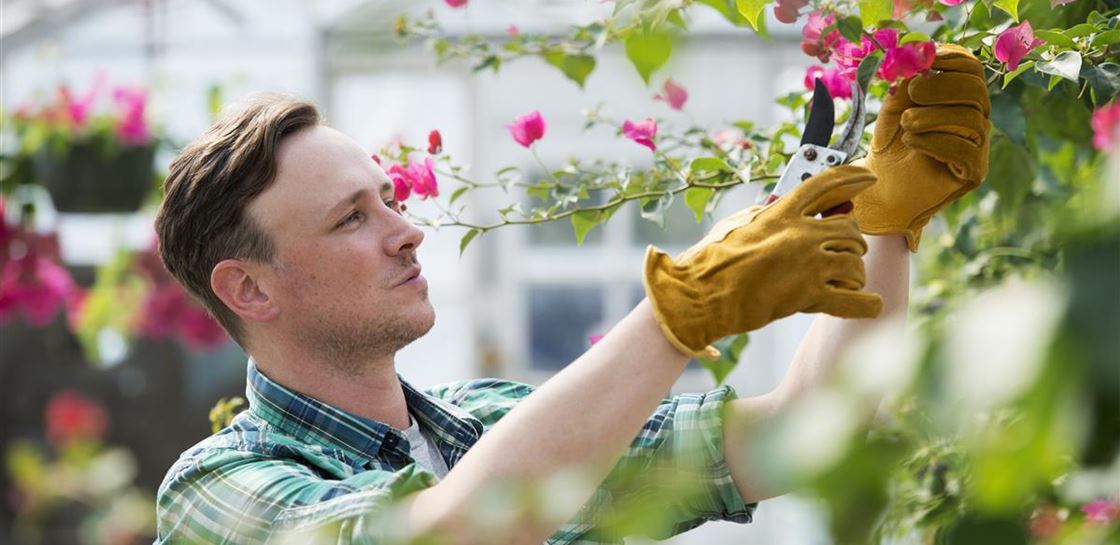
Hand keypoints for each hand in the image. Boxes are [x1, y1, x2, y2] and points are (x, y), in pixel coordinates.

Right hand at [643, 165, 883, 359]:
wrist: (698, 297)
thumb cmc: (710, 262)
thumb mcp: (737, 225)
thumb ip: (767, 214)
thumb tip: (787, 210)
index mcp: (781, 213)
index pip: (827, 184)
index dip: (853, 177)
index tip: (867, 178)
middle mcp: (800, 234)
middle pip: (849, 227)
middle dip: (851, 240)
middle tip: (844, 251)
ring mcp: (808, 265)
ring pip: (855, 262)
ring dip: (853, 272)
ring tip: (842, 281)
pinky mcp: (809, 297)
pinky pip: (853, 299)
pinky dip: (865, 303)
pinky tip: (870, 305)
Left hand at [853, 44, 991, 250]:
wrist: (881, 186)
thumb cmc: (891, 143)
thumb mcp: (895, 105)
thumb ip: (909, 81)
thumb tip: (920, 55)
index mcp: (960, 98)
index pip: (972, 70)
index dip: (954, 58)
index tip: (929, 55)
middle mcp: (976, 119)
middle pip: (976, 91)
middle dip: (943, 86)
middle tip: (914, 91)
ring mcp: (978, 146)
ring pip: (970, 119)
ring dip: (933, 116)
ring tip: (906, 122)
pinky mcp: (974, 172)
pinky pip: (964, 149)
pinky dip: (933, 141)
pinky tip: (911, 141)